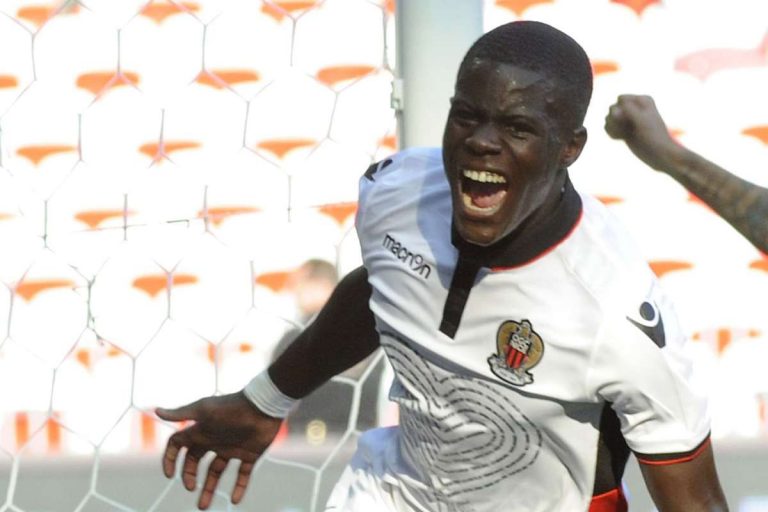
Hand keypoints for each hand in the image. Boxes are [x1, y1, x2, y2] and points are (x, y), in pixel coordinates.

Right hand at [156, 391, 282, 509]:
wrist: (264, 405)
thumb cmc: (232, 407)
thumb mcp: (204, 410)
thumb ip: (181, 414)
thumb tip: (156, 411)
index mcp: (201, 430)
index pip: (178, 445)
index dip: (170, 459)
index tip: (169, 475)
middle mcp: (214, 440)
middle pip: (194, 461)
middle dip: (189, 476)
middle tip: (191, 488)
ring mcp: (231, 448)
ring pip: (216, 472)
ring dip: (209, 489)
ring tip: (202, 508)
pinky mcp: (249, 454)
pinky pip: (242, 475)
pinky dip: (239, 488)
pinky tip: (234, 500)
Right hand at [604, 94, 681, 171]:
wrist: (657, 153)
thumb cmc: (653, 136)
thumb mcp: (642, 120)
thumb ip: (627, 110)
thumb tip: (612, 110)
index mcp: (642, 100)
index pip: (621, 99)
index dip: (622, 110)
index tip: (632, 121)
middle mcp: (634, 107)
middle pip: (612, 107)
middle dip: (616, 119)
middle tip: (628, 129)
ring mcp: (627, 118)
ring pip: (608, 118)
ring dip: (614, 127)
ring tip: (625, 135)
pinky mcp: (622, 128)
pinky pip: (608, 127)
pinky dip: (612, 133)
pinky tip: (622, 138)